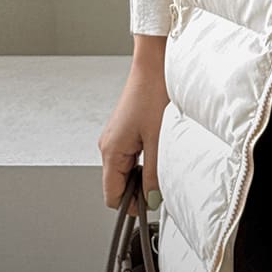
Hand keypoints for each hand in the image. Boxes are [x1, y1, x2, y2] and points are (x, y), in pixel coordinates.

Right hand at [97, 39, 169, 215]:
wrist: (155, 64)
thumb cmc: (155, 93)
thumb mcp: (159, 140)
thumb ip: (154, 174)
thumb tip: (153, 200)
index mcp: (111, 150)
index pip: (112, 195)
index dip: (131, 206)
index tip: (152, 207)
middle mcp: (108, 144)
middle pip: (117, 183)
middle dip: (138, 189)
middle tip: (162, 184)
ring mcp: (115, 136)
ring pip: (125, 169)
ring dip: (143, 173)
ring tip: (163, 163)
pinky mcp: (125, 128)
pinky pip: (130, 154)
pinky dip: (144, 159)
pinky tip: (160, 150)